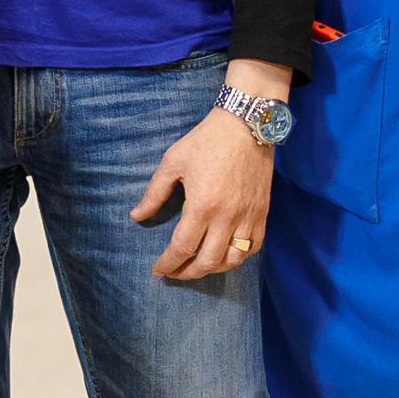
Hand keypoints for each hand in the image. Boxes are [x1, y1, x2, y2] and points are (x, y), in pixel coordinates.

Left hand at [131, 93, 275, 283]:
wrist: (246, 124)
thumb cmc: (206, 140)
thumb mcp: (172, 162)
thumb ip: (154, 193)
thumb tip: (137, 216)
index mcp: (202, 205)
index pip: (182, 248)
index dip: (167, 264)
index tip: (158, 270)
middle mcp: (227, 217)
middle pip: (207, 261)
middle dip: (187, 273)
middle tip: (174, 272)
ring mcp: (248, 216)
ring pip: (232, 260)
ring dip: (213, 269)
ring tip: (198, 266)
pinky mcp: (262, 212)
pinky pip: (253, 246)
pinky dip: (239, 257)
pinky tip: (225, 255)